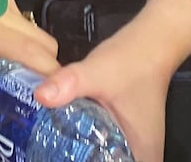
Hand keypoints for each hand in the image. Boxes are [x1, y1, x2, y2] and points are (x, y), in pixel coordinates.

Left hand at [32, 28, 174, 161]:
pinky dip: (87, 143)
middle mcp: (143, 154)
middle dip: (82, 160)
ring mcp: (136, 142)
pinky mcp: (125, 130)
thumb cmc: (131, 62)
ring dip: (84, 154)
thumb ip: (69, 84)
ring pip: (107, 158)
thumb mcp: (97, 74)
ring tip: (54, 148)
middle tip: (49, 153)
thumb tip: (40, 95)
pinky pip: (106, 145)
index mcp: (144, 154)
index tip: (62, 159)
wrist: (149, 41)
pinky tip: (65, 134)